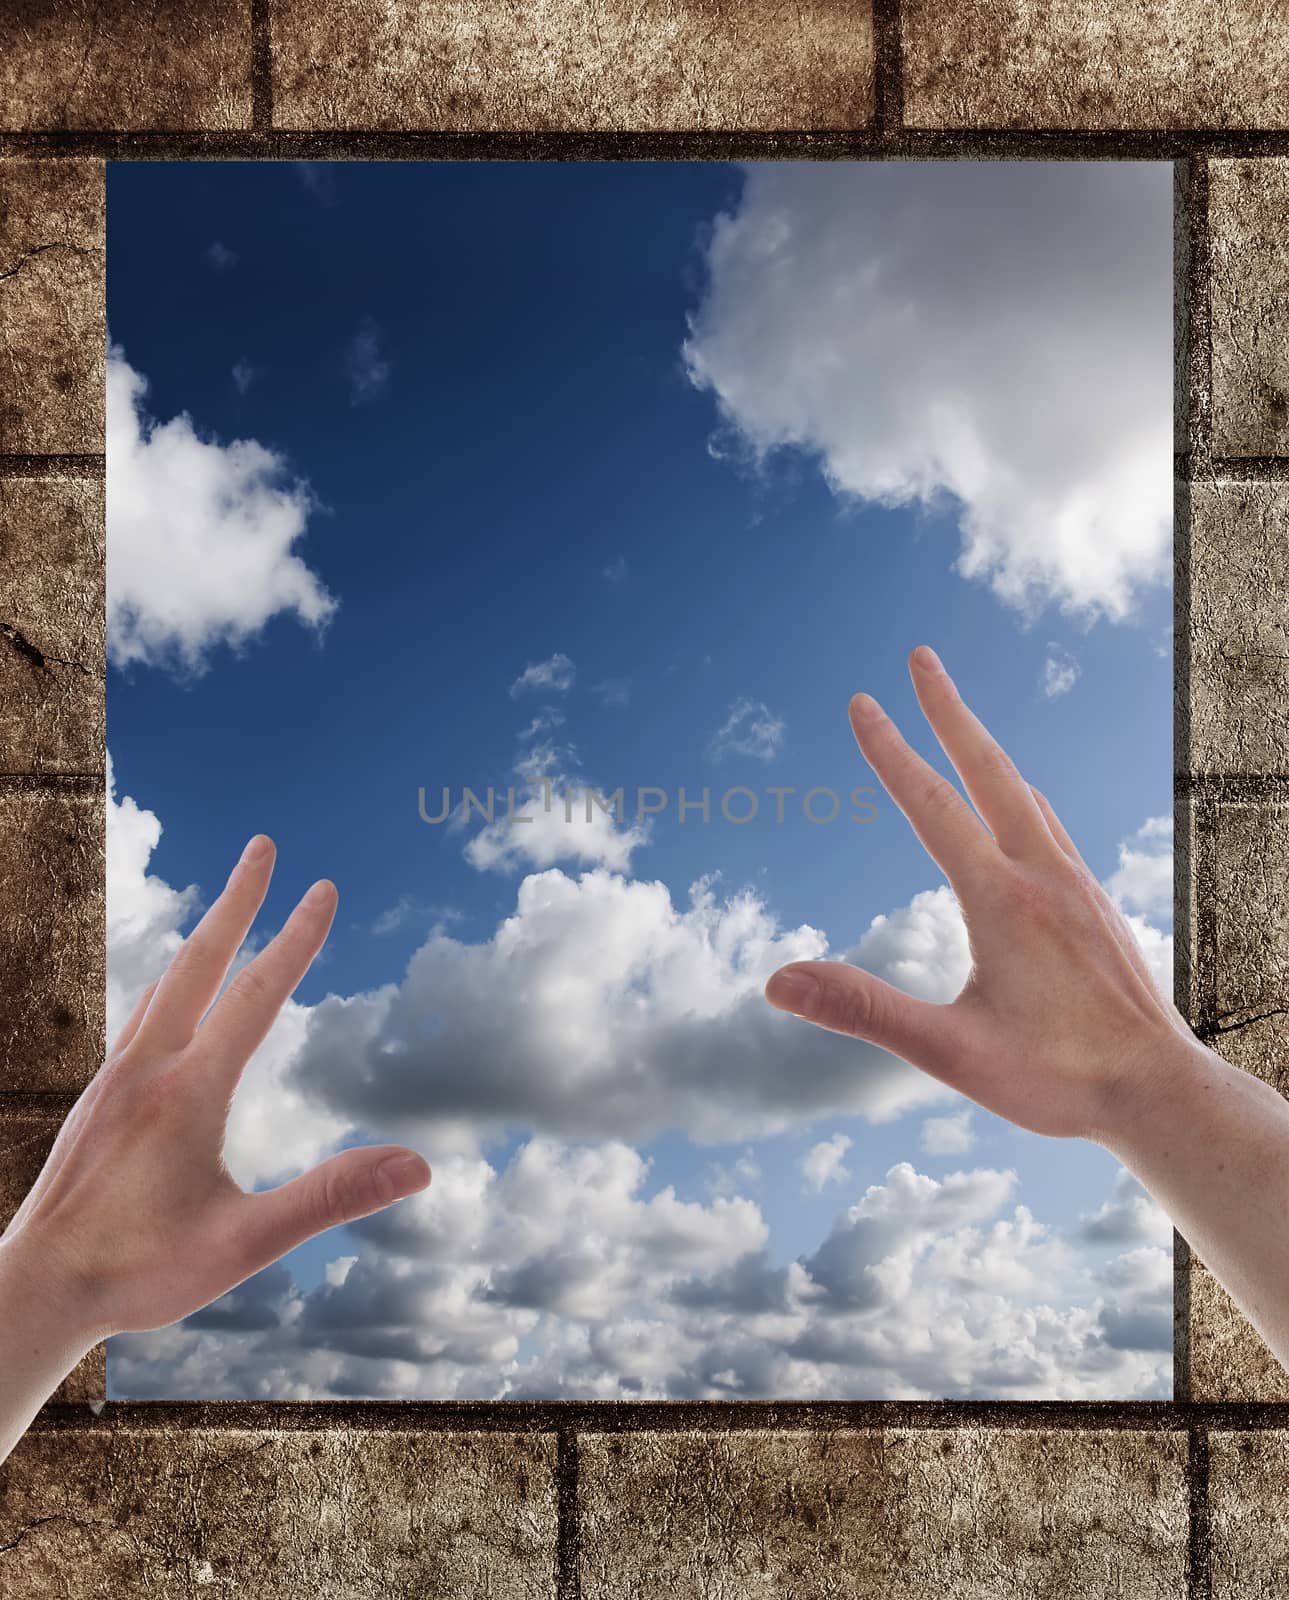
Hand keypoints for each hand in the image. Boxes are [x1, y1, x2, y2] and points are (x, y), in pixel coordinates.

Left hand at [0, 836, 429, 1342]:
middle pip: (199, 961)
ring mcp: (113, 1079)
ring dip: (203, 936)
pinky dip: (171, 983)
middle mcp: (146, 1068)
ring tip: (228, 909)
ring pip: (163, 985)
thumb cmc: (140, 1272)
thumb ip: (332, 1197)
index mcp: (188, 1090)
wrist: (34, 1289)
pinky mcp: (94, 1098)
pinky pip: (140, 1017)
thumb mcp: (247, 1243)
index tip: (324, 888)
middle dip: (238, 900)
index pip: (255, 994)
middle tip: (263, 846)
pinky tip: (175, 999)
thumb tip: (418, 1167)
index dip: (296, 939)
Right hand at [765, 645, 1194, 1145]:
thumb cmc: (1056, 1079)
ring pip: (1026, 794)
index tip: (861, 703)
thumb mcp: (948, 1053)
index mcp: (1002, 899)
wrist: (1161, 1093)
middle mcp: (1044, 876)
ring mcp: (1077, 886)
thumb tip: (778, 980)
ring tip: (959, 724)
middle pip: (989, 770)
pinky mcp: (1098, 905)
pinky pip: (1054, 826)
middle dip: (949, 710)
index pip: (932, 807)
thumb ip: (863, 1009)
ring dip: (984, 748)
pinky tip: (1020, 810)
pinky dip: (1021, 794)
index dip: (890, 753)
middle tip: (921, 657)